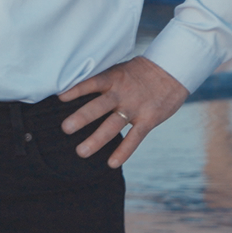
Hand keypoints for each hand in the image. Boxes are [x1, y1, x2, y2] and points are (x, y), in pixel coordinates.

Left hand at [58, 55, 188, 168]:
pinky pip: (134, 138)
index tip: (59, 98)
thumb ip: (104, 81)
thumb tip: (79, 89)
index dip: (76, 90)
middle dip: (81, 118)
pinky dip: (123, 151)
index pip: (91, 83)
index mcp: (113, 78)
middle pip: (99, 106)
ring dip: (96, 140)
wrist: (172, 70)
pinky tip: (111, 163)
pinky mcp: (148, 120)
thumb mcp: (120, 69)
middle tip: (64, 128)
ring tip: (81, 152)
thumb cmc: (140, 71)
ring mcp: (135, 107)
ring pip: (113, 125)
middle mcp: (122, 93)